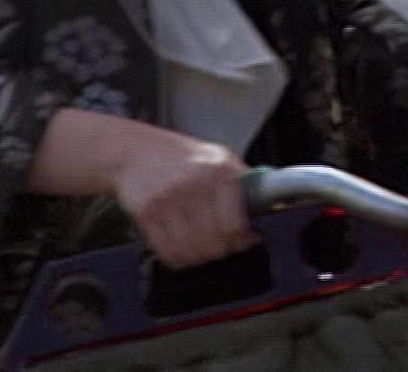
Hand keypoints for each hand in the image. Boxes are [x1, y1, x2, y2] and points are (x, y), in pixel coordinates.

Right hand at [108, 126, 254, 269]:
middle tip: (219, 247)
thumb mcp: (220, 159)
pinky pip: (166, 251)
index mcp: (219, 172)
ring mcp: (168, 199)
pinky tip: (179, 248)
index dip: (240, 240)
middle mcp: (194, 185)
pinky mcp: (146, 212)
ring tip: (199, 249)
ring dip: (197, 257)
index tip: (241, 242)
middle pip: (213, 242)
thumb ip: (244, 184)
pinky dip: (176, 258)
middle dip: (219, 250)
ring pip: (190, 251)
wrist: (135, 150)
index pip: (235, 225)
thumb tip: (272, 210)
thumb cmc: (182, 157)